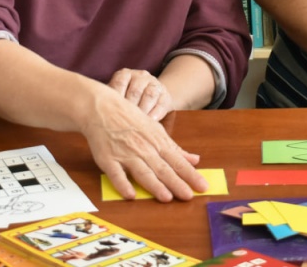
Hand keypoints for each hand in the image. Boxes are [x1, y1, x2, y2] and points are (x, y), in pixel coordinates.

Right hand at [82, 91, 207, 201]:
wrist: (103, 109)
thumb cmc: (131, 119)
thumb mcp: (156, 130)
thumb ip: (175, 148)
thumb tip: (195, 160)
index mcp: (158, 143)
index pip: (178, 162)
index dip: (191, 175)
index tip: (203, 187)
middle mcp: (144, 149)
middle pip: (163, 169)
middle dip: (177, 183)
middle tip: (189, 197)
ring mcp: (126, 154)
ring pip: (143, 172)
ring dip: (155, 185)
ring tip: (167, 198)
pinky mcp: (108, 159)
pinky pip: (116, 174)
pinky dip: (123, 184)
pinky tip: (130, 195)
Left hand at [107, 69, 173, 120]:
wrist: (151, 96)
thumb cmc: (126, 100)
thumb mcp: (117, 96)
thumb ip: (109, 101)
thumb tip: (97, 115)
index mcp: (125, 74)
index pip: (119, 83)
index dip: (116, 98)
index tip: (113, 112)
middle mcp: (140, 75)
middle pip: (135, 90)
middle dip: (131, 107)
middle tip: (125, 121)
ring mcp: (154, 83)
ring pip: (150, 95)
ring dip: (143, 110)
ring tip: (138, 122)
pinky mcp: (165, 94)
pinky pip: (161, 103)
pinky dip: (155, 114)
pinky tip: (149, 122)